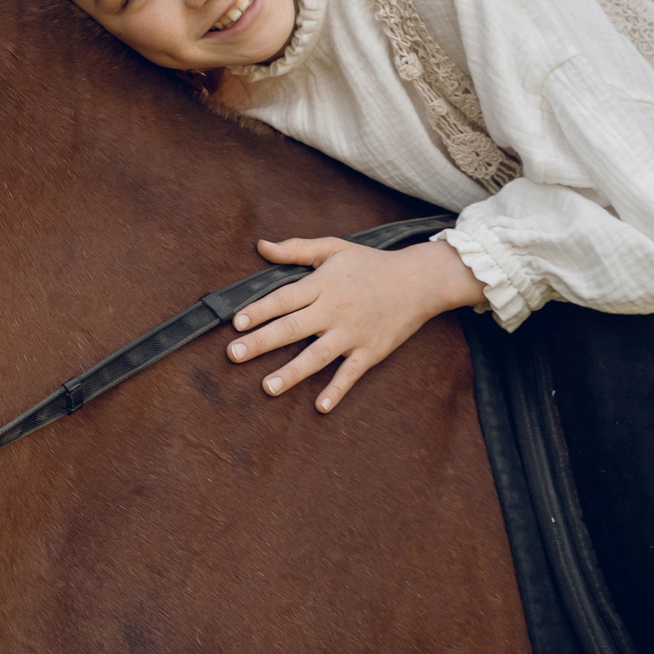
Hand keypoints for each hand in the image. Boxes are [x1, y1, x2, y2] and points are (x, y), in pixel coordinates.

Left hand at [227, 237, 487, 413]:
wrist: (420, 280)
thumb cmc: (371, 263)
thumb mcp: (334, 248)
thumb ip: (296, 249)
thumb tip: (261, 246)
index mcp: (323, 285)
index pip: (284, 299)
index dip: (259, 310)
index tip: (236, 323)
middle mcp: (335, 310)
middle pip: (293, 328)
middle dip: (262, 342)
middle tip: (234, 354)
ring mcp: (353, 334)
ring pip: (317, 356)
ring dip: (292, 373)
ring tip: (267, 387)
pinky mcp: (371, 351)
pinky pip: (351, 374)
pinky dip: (337, 390)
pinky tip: (320, 407)